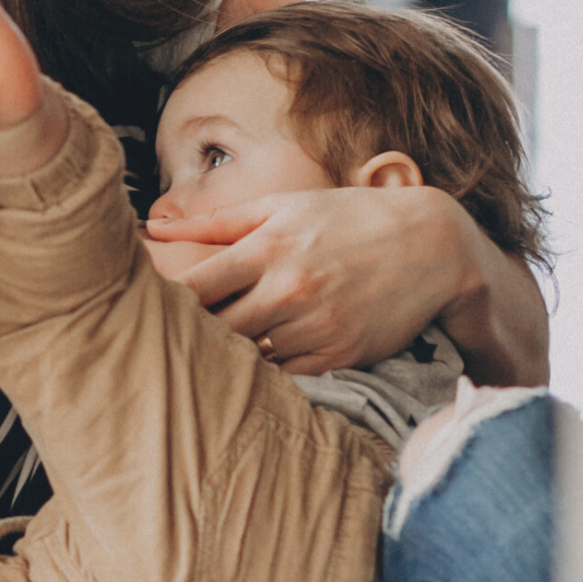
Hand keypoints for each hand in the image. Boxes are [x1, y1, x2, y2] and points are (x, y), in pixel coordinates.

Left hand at [146, 184, 485, 373]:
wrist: (432, 246)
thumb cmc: (347, 218)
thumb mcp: (282, 206)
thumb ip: (215, 222)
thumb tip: (152, 230)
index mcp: (267, 248)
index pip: (194, 289)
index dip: (166, 302)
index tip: (150, 306)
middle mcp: (289, 290)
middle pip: (215, 329)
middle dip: (192, 332)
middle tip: (174, 334)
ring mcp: (316, 326)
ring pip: (249, 356)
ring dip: (231, 352)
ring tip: (214, 348)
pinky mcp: (340, 356)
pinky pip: (286, 375)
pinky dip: (269, 369)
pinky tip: (263, 355)